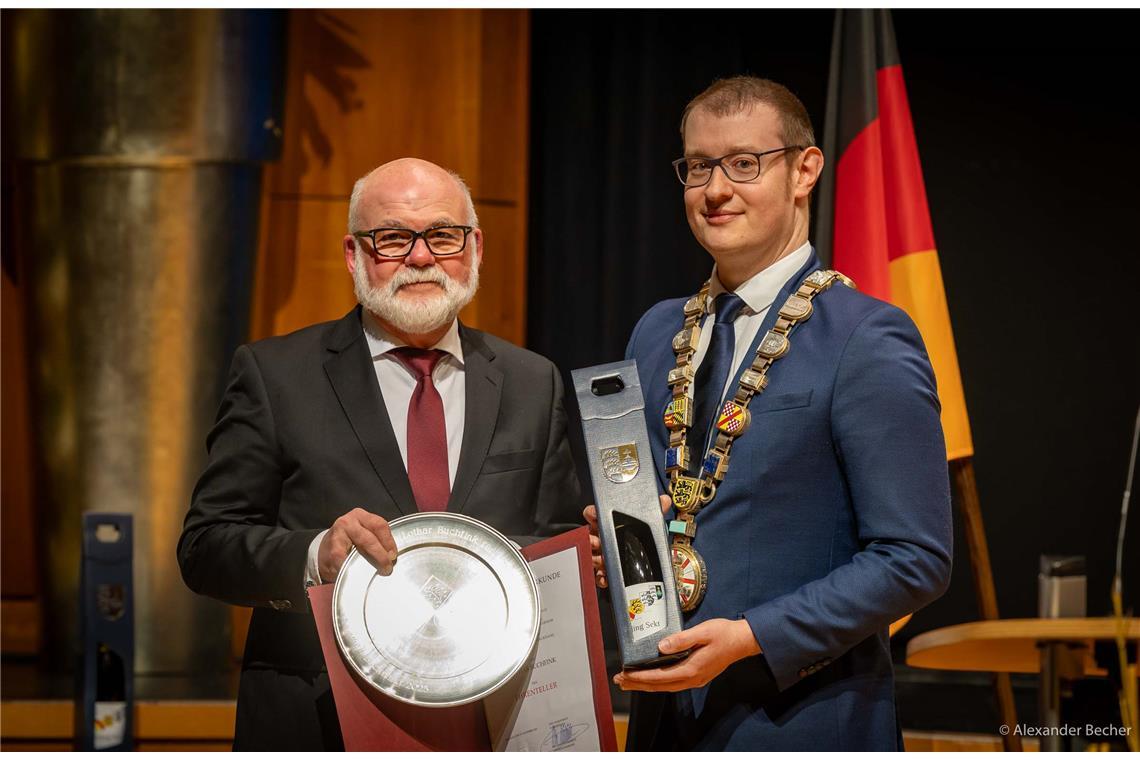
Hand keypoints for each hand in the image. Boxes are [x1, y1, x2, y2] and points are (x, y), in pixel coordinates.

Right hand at [318, 507, 398, 581]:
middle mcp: (348, 522)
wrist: (324, 550)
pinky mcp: (332, 550)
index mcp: (360, 516)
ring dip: (372, 562)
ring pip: (359, 550)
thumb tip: (392, 555)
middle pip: (370, 538)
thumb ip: (376, 538)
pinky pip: (348, 561)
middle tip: (388, 567)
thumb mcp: (362, 533)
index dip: (389, 541)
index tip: (393, 555)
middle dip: (382, 555)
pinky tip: (360, 573)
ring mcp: (338, 535)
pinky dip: (356, 568)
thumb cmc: (348, 542)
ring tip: (379, 571)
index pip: (379, 525)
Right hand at [583, 494, 671, 588]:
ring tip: (602, 560)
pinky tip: (605, 577)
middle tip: (597, 541)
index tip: (595, 515)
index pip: (595, 515)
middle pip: (591, 536)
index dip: (593, 513)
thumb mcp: (650, 524)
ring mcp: (603, 555)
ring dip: (596, 559)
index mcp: (611, 524)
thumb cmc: (642, 540)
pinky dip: (601, 577)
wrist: (648, 568)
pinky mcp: (605, 572)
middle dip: (592, 539)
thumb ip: (655, 511)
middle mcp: (604, 539)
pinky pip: (599, 575)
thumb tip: (664, 500)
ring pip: (593, 556)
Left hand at [613, 618, 760, 691]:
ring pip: (665, 686)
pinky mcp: (697, 676)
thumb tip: (660, 646)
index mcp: (691, 668)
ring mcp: (695, 679)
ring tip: (629, 681)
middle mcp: (692, 679)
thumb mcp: (702, 632)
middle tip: (618, 680)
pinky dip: (658, 682)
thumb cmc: (723, 633)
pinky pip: (672, 683)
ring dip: (646, 684)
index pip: (659, 677)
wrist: (742, 641)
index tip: (623, 674)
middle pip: (659, 686)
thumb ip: (681, 639)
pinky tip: (650, 678)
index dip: (639, 677)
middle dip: (638, 684)